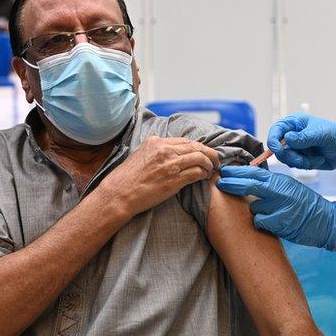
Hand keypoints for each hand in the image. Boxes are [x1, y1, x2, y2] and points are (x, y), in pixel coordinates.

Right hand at [102, 136, 218, 217]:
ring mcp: (170, 165)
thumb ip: (157, 151)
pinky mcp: (174, 180)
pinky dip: (204, 174)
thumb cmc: (127, 178)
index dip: (198, 146)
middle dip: (209, 153)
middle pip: (196, 146)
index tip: (204, 152)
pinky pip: (196, 173)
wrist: (119, 194)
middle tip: (216, 159)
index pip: (185, 140)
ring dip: (209, 163)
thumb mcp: (141, 155)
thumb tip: (174, 153)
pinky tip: (204, 177)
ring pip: (200, 158)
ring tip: (212, 169)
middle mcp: (164, 150)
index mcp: (156, 142)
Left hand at [216, 165, 335, 250]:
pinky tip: (272, 223)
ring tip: (268, 212)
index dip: (237, 172)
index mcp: (281, 180)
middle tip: (220, 182)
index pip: (255, 172)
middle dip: (232, 183)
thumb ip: (271, 184)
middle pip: (249, 185)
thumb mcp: (289, 187)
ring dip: (255, 210)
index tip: (224, 171)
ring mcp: (279, 207)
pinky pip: (260, 221)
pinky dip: (262, 223)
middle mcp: (279, 191)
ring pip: (254, 207)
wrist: (325, 221)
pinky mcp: (279, 223)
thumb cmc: (305, 204)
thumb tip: (249, 179)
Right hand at [266, 114, 335, 169]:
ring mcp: (297, 148)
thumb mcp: (321, 134)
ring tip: (316, 158)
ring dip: (301, 162)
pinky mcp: (302, 158)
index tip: (277, 149)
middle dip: (291, 156)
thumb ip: (303, 137)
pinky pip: (295, 165)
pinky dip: (306, 165)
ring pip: (287, 159)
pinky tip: (318, 160)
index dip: (273, 140)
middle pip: (278, 148)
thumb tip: (286, 138)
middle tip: (303, 159)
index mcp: (295, 123)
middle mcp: (293, 135)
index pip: (276, 130)